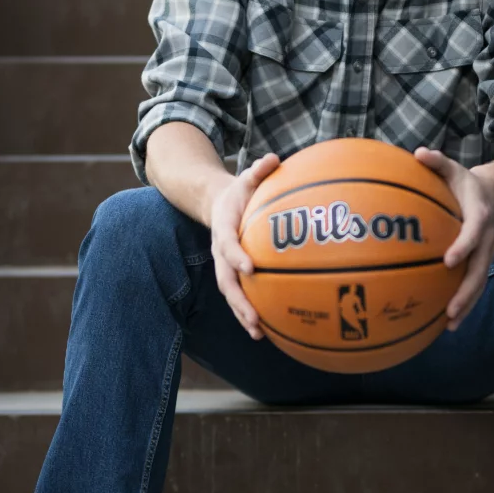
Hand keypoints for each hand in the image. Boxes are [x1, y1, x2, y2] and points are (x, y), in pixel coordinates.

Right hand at [208, 153, 279, 338]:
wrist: (219, 202)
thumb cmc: (241, 191)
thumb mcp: (248, 176)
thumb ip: (260, 169)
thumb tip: (274, 159)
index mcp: (224, 227)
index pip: (227, 243)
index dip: (236, 256)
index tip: (250, 268)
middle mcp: (221, 251)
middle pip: (226, 280)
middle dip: (239, 301)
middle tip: (254, 319)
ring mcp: (226, 265)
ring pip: (231, 294)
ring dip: (243, 314)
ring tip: (259, 334)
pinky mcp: (234, 274)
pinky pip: (241, 295)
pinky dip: (250, 313)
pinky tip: (267, 330)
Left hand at [414, 147, 493, 330]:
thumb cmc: (464, 183)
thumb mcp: (453, 169)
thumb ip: (437, 162)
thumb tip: (418, 153)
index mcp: (480, 216)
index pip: (474, 233)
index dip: (464, 246)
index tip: (449, 260)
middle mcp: (487, 239)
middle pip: (480, 269)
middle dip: (466, 291)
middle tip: (450, 310)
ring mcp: (485, 254)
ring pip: (479, 283)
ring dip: (466, 304)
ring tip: (450, 324)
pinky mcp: (480, 264)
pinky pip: (473, 286)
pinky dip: (463, 304)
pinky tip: (446, 323)